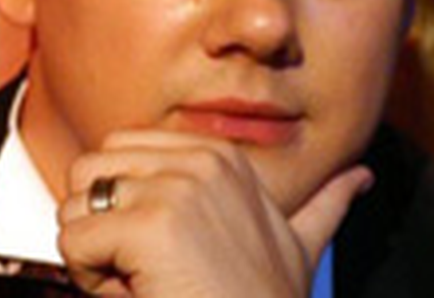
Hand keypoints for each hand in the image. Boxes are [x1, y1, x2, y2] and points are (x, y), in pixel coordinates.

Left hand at [56, 130, 373, 296]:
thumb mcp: (301, 247)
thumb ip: (324, 205)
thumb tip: (360, 178)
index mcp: (222, 157)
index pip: (120, 150)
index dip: (126, 207)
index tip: (167, 250)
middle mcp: (200, 161)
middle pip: (90, 170)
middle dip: (101, 225)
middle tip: (146, 271)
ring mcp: (176, 190)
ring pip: (75, 206)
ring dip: (95, 256)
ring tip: (146, 283)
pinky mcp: (151, 226)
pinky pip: (73, 241)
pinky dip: (91, 282)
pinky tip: (142, 295)